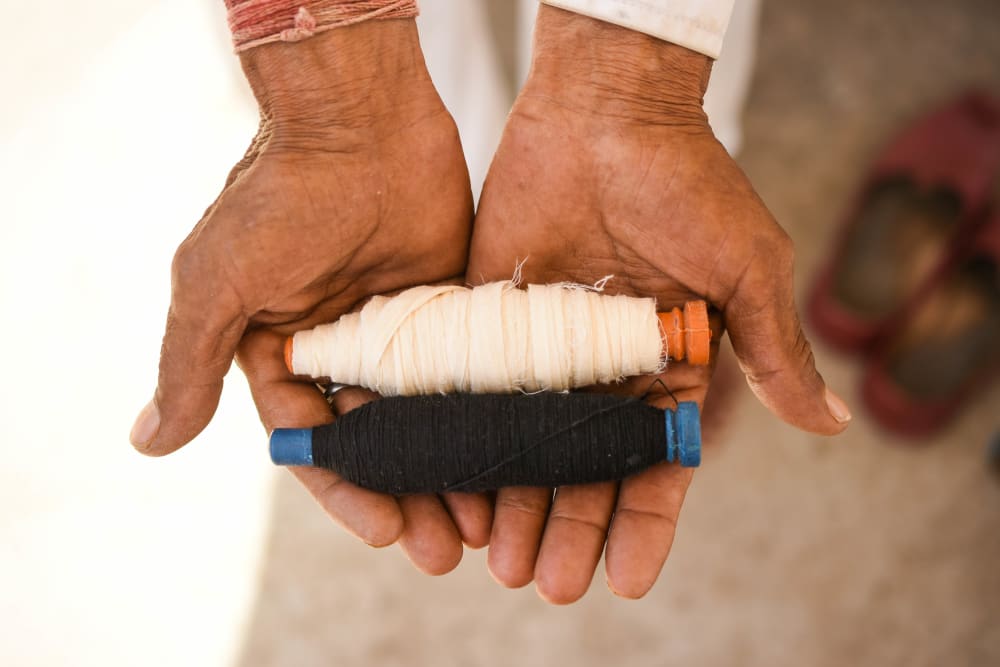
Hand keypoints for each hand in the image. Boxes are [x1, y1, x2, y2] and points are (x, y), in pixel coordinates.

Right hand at [130, 21, 491, 573]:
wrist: (359, 116)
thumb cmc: (280, 196)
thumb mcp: (219, 283)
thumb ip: (190, 364)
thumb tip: (147, 443)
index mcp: (281, 350)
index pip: (314, 440)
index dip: (348, 491)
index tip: (387, 532)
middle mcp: (339, 347)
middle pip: (379, 440)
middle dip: (409, 494)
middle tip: (448, 550)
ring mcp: (398, 328)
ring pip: (428, 416)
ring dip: (452, 467)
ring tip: (486, 522)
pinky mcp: (448, 305)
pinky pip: (468, 373)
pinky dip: (484, 415)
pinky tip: (512, 453)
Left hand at [468, 6, 850, 602]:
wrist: (604, 110)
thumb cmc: (687, 182)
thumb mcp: (744, 267)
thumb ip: (771, 348)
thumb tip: (831, 424)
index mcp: (669, 368)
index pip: (658, 466)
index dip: (645, 526)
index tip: (627, 581)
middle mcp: (605, 371)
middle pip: (584, 470)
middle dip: (568, 528)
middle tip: (546, 584)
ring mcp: (546, 350)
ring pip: (526, 445)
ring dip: (514, 503)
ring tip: (498, 560)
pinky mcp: (494, 321)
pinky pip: (477, 395)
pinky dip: (467, 442)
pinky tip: (455, 489)